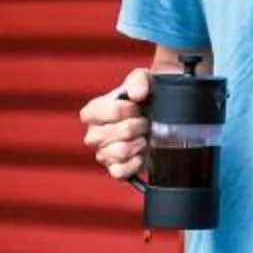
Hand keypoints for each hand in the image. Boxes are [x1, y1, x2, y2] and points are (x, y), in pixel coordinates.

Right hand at [80, 68, 152, 183]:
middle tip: (144, 122)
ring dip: (139, 143)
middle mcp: (93, 135)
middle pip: (118, 132)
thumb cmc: (145, 97)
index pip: (104, 112)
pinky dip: (135, 163)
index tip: (137, 106)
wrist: (159, 117)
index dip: (126, 109)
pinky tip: (141, 153)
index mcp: (93, 112)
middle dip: (138, 126)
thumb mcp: (143, 80)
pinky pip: (120, 172)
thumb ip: (138, 80)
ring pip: (120, 152)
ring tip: (144, 137)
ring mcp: (103, 154)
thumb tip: (137, 94)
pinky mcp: (115, 170)